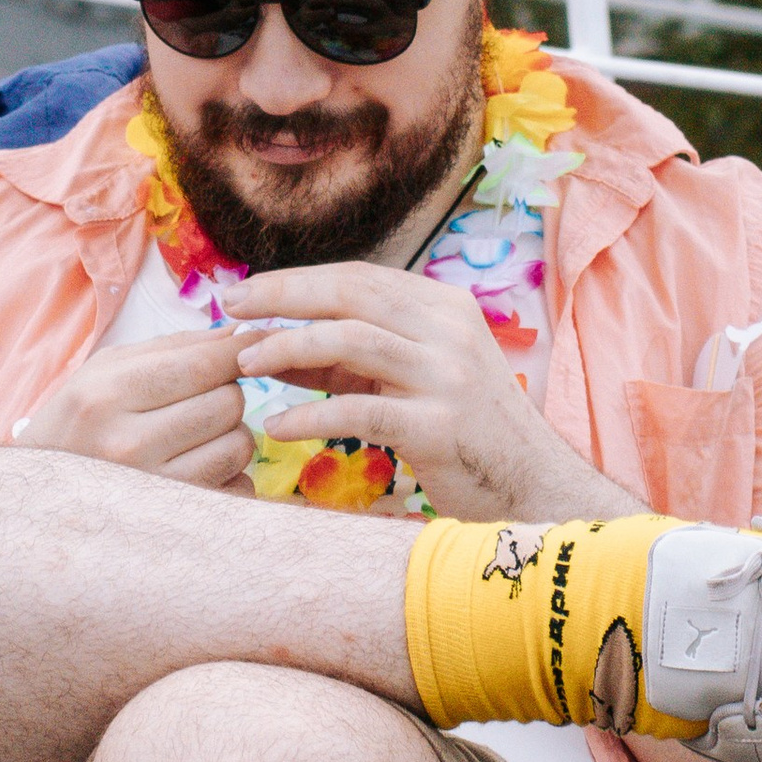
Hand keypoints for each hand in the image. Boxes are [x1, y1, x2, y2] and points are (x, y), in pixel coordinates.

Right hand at [15, 331, 252, 490]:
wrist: (40, 500)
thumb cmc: (75, 425)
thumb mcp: (103, 372)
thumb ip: (169, 348)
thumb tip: (235, 334)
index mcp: (106, 395)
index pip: (201, 365)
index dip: (237, 352)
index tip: (253, 345)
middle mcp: (128, 443)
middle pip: (228, 403)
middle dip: (226, 394)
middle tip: (201, 400)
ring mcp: (152, 489)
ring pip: (238, 445)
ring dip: (228, 435)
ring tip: (195, 437)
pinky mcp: (174, 522)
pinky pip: (236, 489)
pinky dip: (228, 477)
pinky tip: (196, 471)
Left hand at [222, 263, 625, 523]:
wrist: (533, 485)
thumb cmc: (465, 434)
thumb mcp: (410, 380)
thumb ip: (347, 361)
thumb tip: (269, 347)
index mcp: (443, 307)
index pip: (358, 276)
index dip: (295, 281)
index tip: (243, 294)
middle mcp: (449, 330)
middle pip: (350, 294)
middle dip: (281, 297)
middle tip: (228, 310)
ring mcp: (448, 376)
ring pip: (352, 341)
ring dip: (289, 348)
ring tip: (245, 365)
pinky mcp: (440, 427)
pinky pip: (360, 411)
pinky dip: (310, 417)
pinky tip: (276, 426)